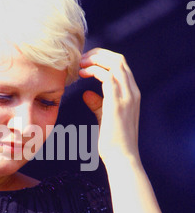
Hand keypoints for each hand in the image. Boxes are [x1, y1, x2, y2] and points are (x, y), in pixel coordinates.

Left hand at [79, 48, 140, 165]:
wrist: (121, 158)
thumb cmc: (113, 141)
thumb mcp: (105, 117)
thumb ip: (98, 104)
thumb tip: (87, 93)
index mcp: (132, 93)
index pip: (121, 65)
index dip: (103, 58)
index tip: (86, 62)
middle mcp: (132, 92)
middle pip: (119, 59)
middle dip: (98, 54)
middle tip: (80, 59)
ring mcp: (127, 96)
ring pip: (115, 63)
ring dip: (95, 60)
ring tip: (79, 64)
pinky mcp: (117, 103)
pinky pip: (107, 77)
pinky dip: (93, 70)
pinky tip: (82, 74)